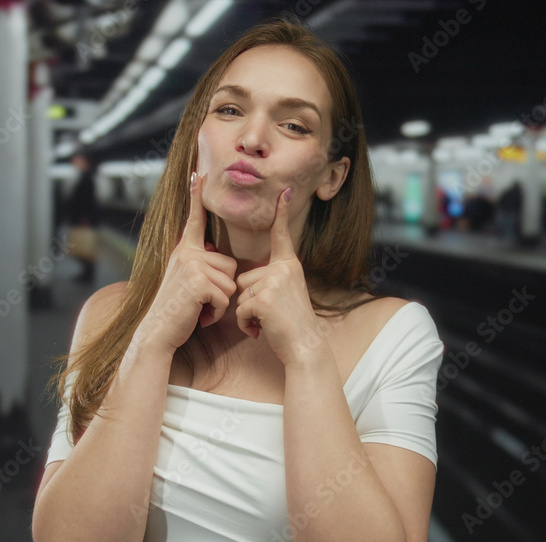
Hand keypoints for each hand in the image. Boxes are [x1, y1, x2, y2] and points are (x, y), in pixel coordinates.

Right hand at [137, 172, 237, 352]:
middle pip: (229, 265)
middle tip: (199, 301)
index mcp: (184, 251)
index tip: (199, 173)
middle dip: (222, 289)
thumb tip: (215, 255)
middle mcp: (187, 253)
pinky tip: (200, 316)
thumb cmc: (176, 311)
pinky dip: (216, 313)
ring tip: (198, 309)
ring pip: (230, 283)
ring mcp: (192, 266)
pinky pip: (224, 297)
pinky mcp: (198, 282)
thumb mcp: (185, 281)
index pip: (194, 220)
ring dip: (219, 303)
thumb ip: (198, 265)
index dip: (196, 197)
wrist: (157, 332)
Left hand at [234, 187, 320, 364]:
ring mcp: (274, 282)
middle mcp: (283, 269)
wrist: (305, 346)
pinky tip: (261, 330)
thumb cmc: (292, 324)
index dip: (282, 213)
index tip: (285, 190)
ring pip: (240, 294)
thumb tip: (245, 280)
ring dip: (246, 313)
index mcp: (288, 265)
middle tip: (269, 314)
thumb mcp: (286, 294)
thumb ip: (270, 280)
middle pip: (244, 277)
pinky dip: (246, 324)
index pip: (281, 235)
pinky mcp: (264, 298)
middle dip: (248, 300)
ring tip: (266, 322)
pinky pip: (240, 309)